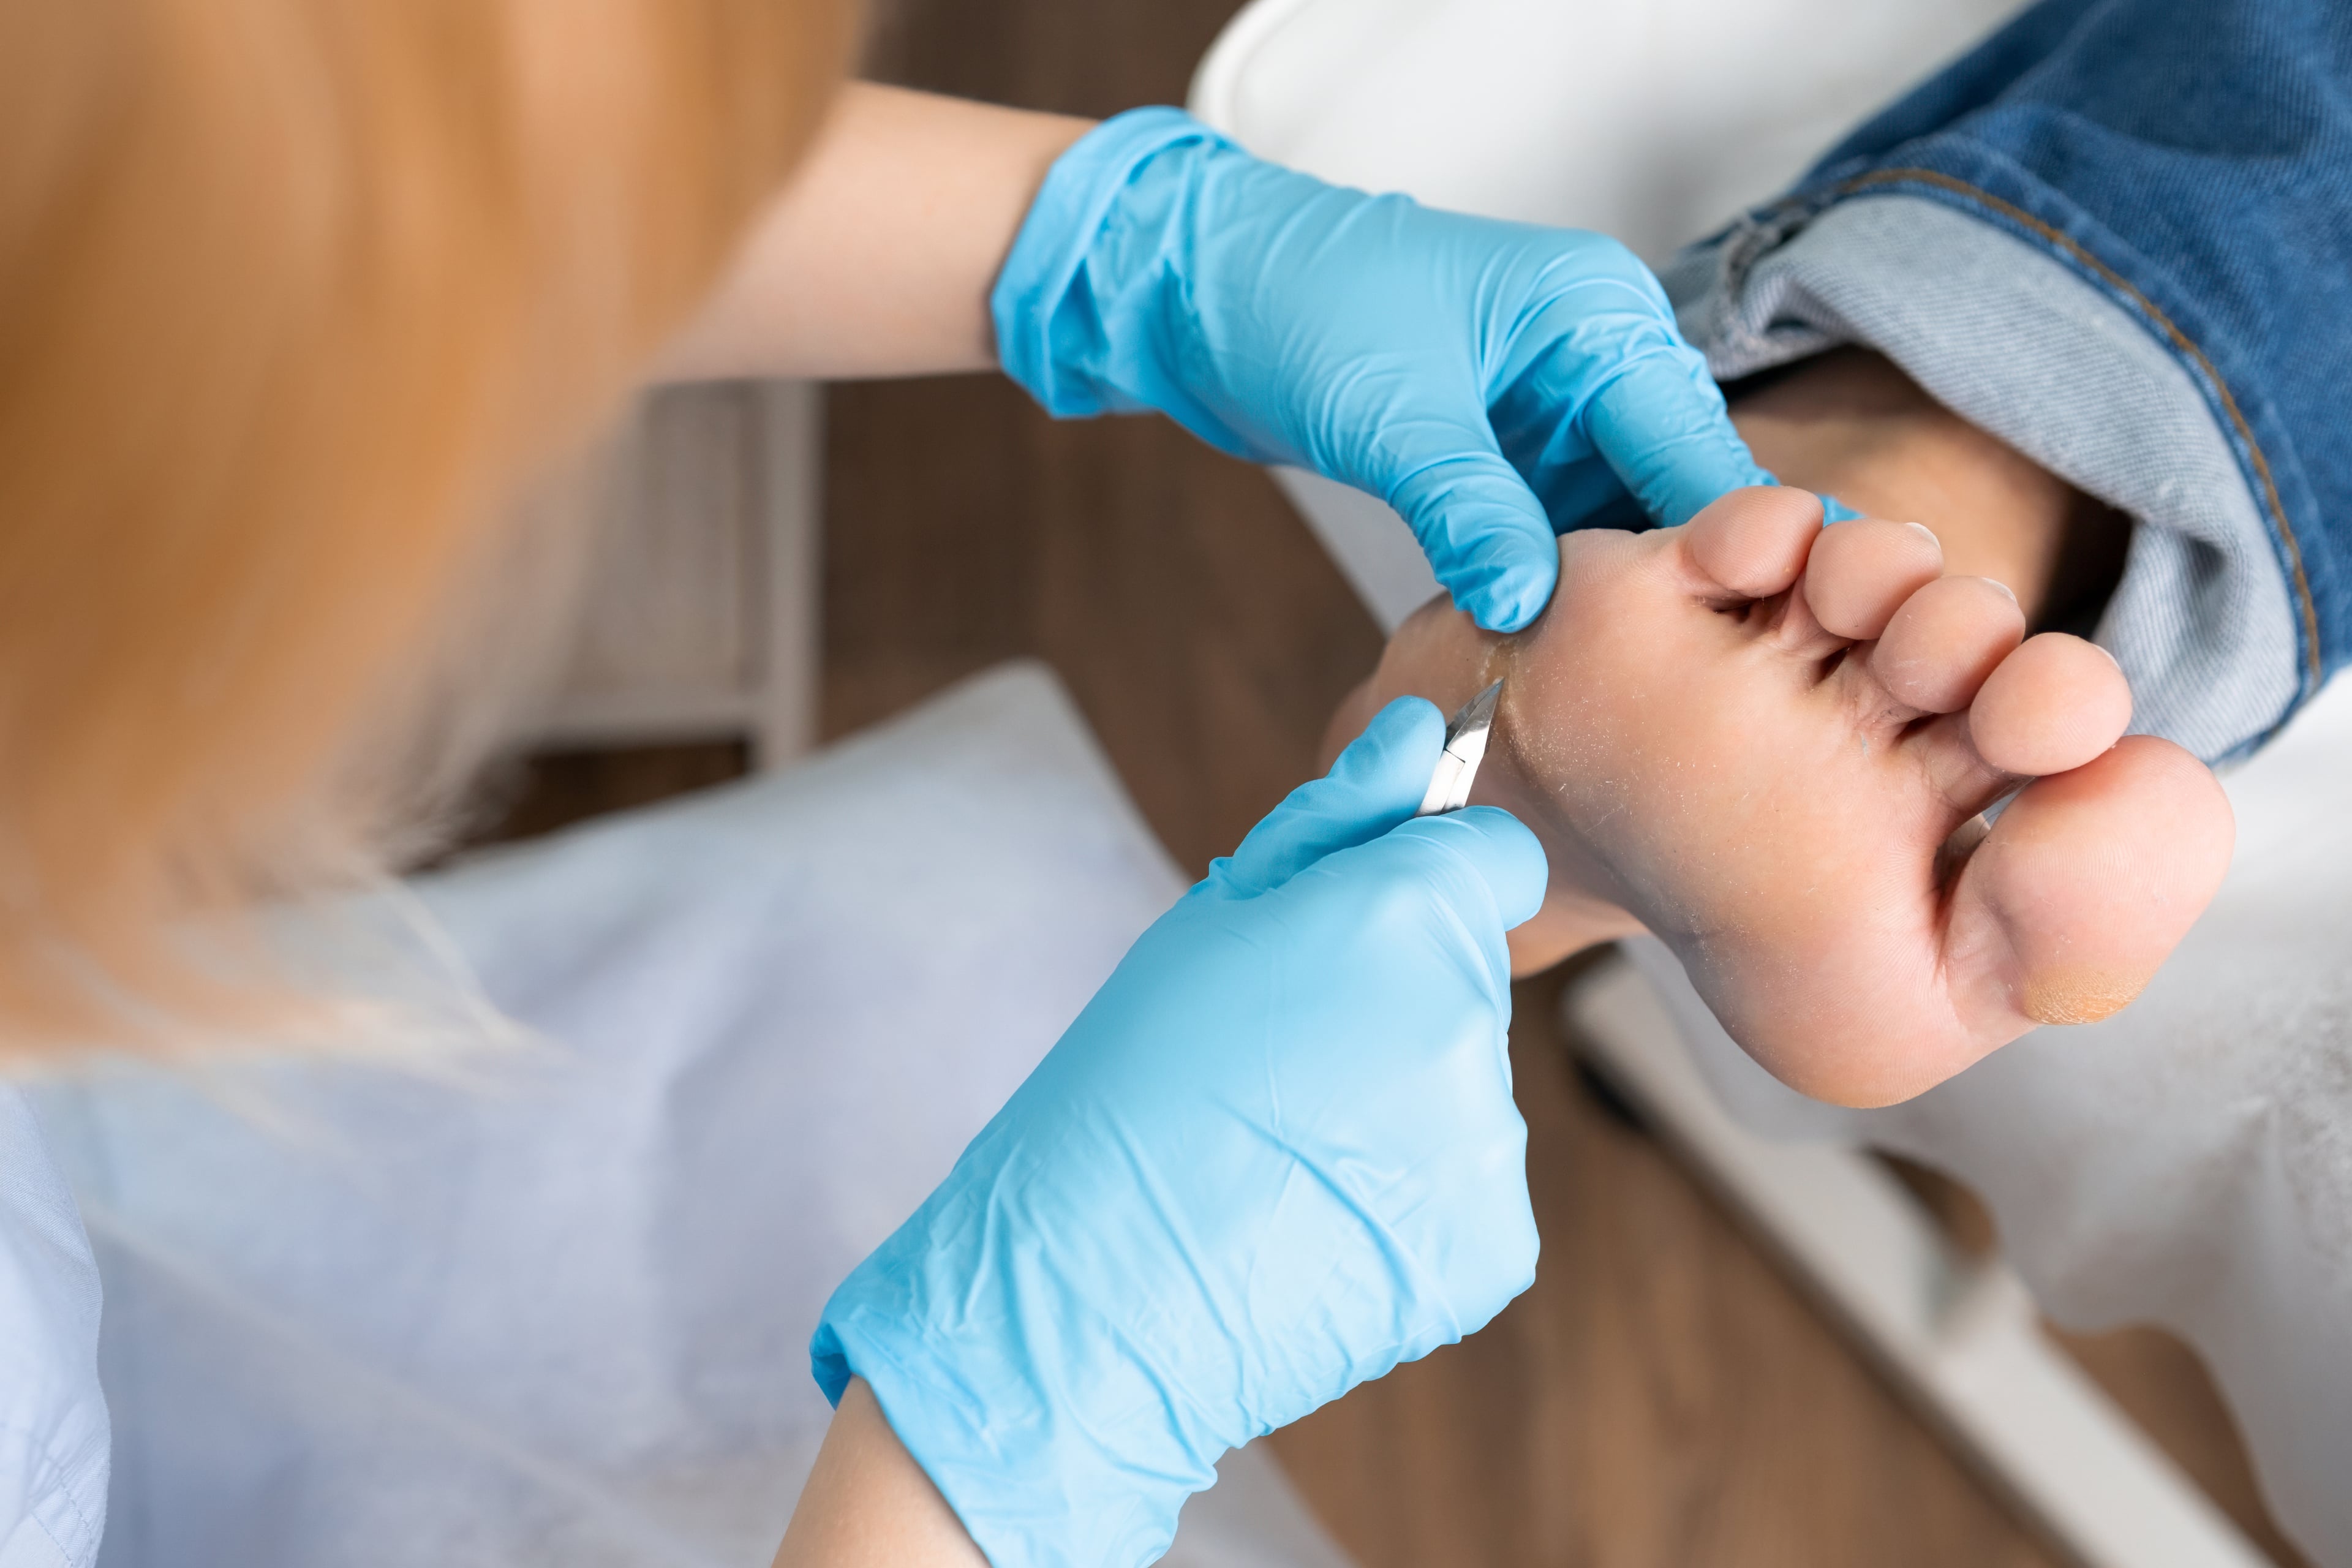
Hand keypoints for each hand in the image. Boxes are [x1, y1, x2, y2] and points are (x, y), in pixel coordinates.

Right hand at [810, 699, 1546, 1567]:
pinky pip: (1463, 1190)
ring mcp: (1488, 1144)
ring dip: (1395, 1107)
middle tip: (1273, 1064)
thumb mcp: (1210, 923)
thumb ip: (1333, 821)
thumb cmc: (1126, 1089)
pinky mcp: (1491, 1245)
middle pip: (1466, 978)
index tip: (1362, 933)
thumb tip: (1416, 735)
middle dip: (1392, 1002)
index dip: (1426, 884)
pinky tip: (1308, 1218)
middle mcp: (1470, 1021)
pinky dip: (1403, 1203)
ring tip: (1277, 1154)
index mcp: (1402, 917)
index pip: (1494, 861)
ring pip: (1462, 1088)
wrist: (1087, 1296)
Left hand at [992, 109, 1772, 631]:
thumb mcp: (1392, 413)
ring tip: (1611, 687)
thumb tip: (1529, 603)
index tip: (1738, 638)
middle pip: (1669, 491)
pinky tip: (1543, 652)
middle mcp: (1593, 358)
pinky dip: (1546, 586)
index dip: (1719, 542)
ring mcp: (1550, 411)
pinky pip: (1551, 534)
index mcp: (1596, 316)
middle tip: (1677, 685)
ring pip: (1613, 525)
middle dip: (1665, 581)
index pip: (1691, 443)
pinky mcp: (1503, 456)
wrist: (1202, 289)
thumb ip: (1468, 508)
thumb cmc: (1294, 303)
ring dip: (1602, 597)